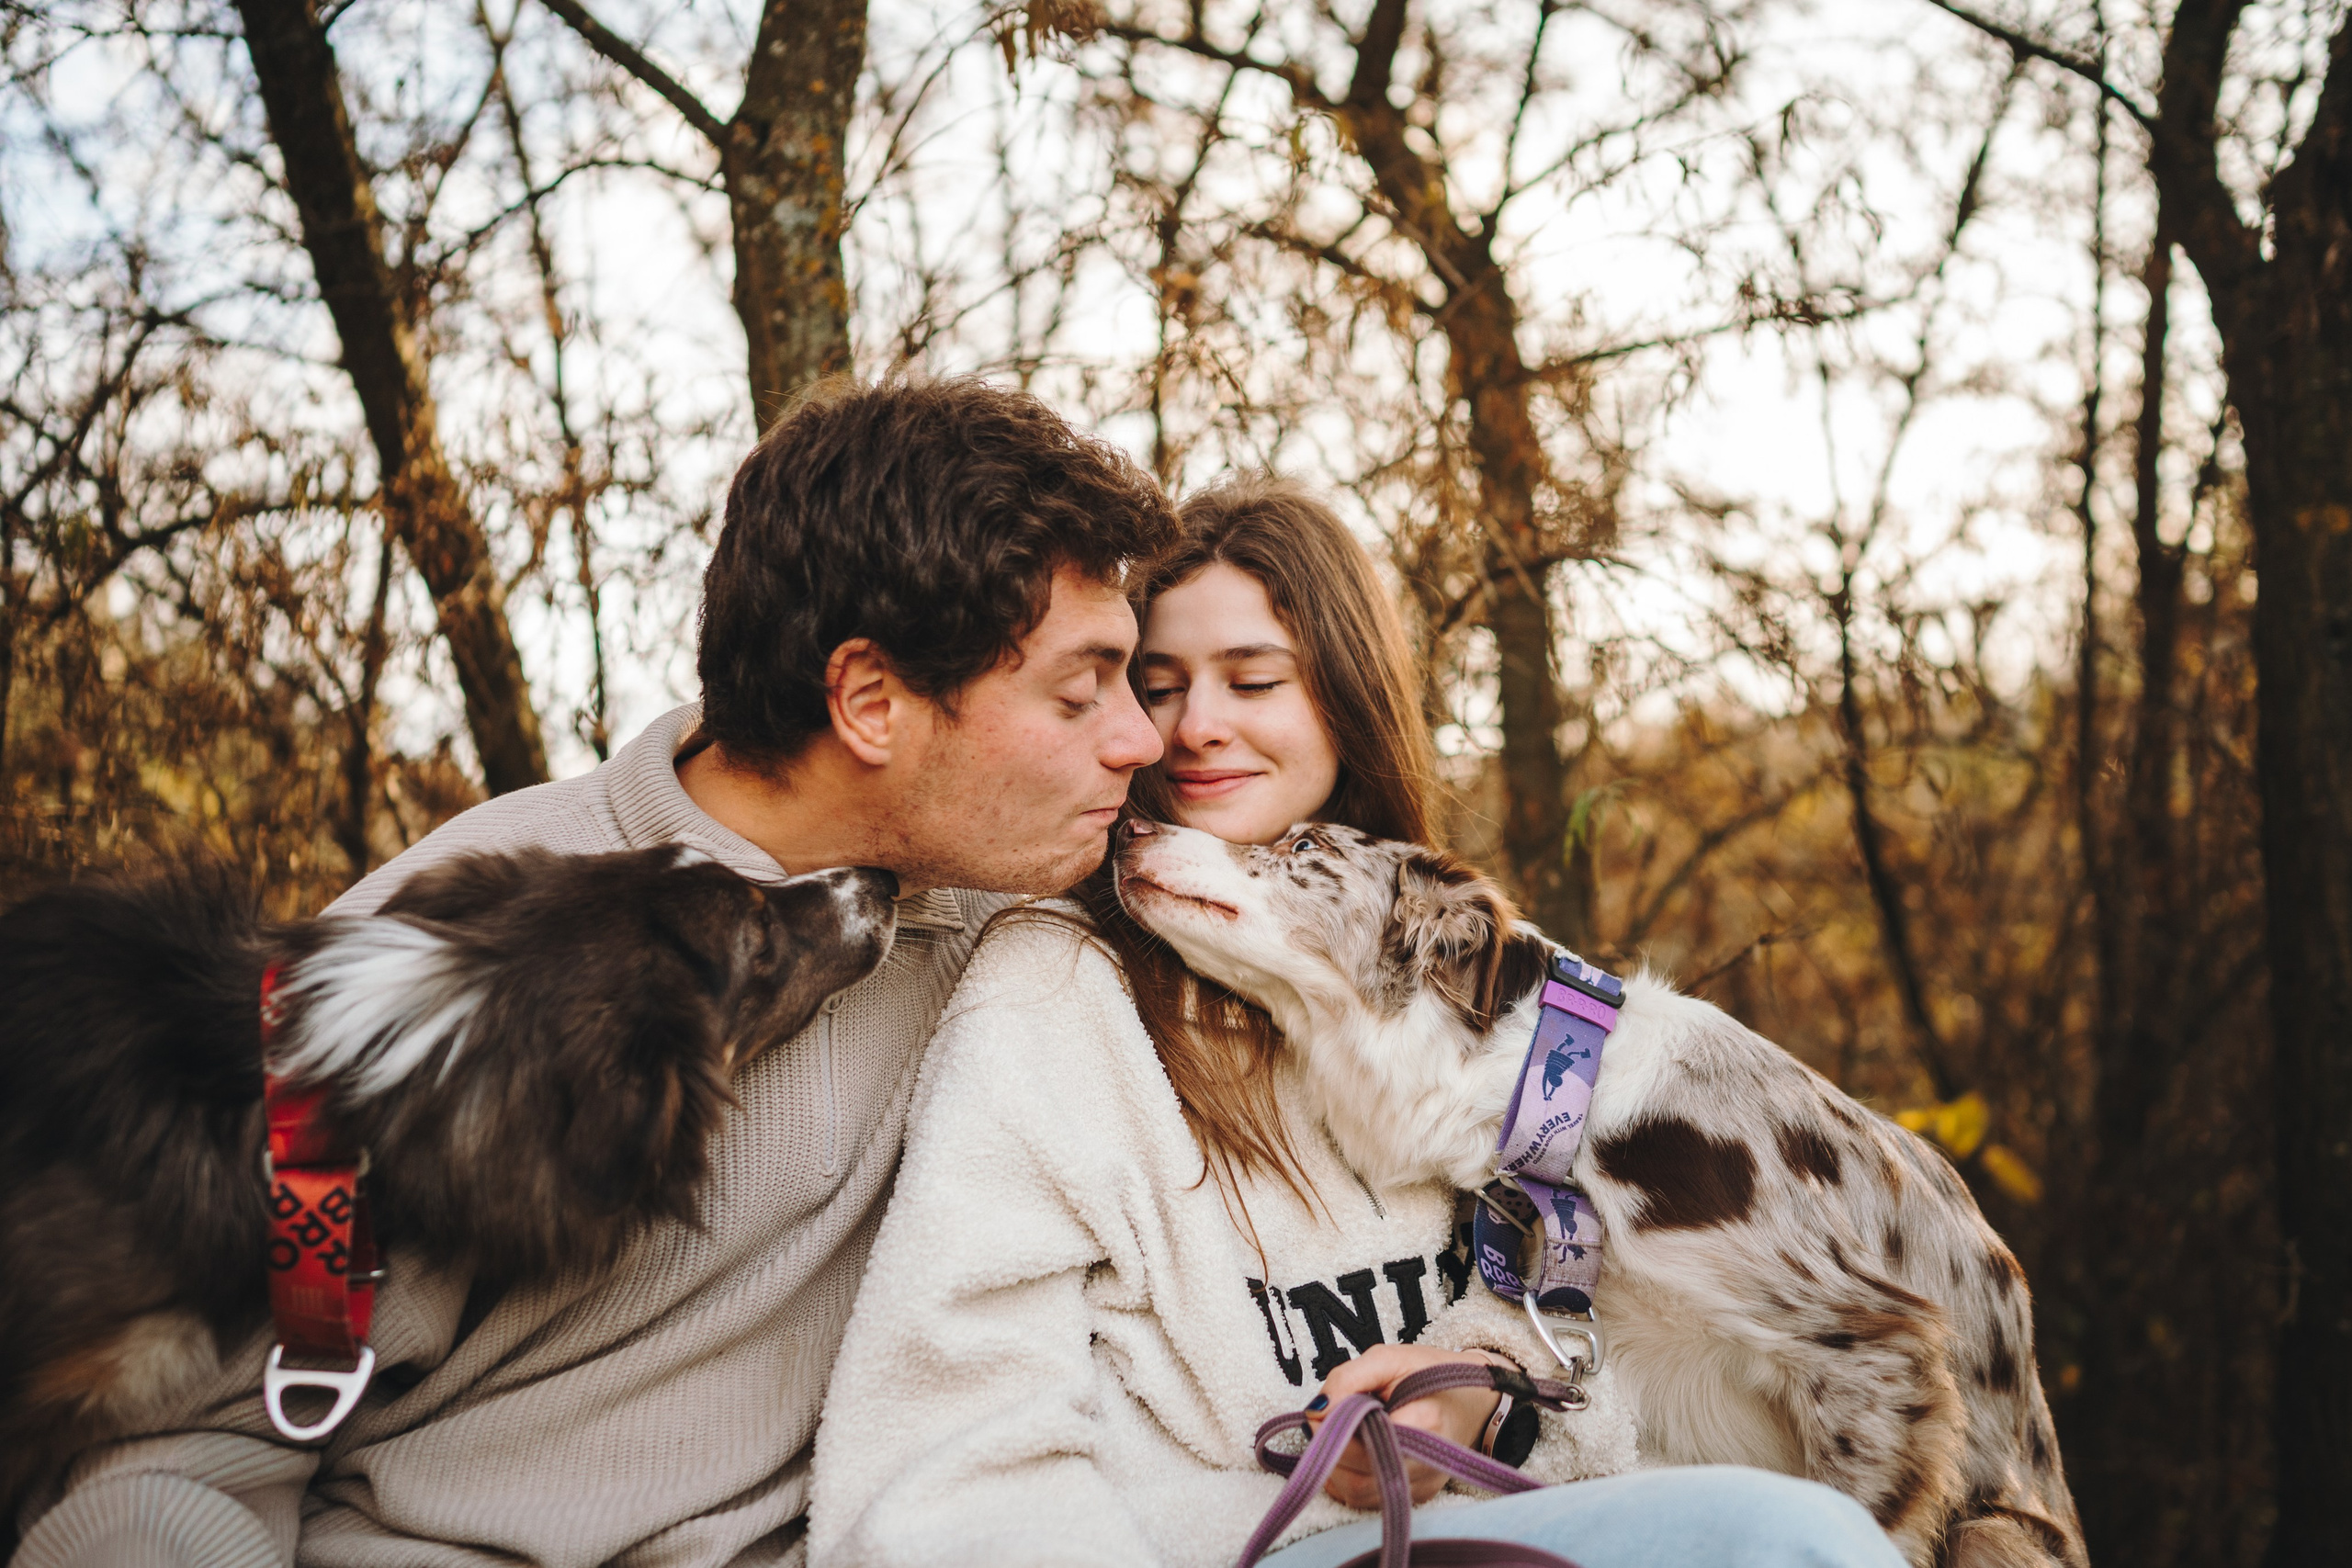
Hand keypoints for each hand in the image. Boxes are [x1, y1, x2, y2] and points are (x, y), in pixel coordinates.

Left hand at [1304, 1344, 1503, 1508]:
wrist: (1474, 1398)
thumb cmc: (1432, 1374)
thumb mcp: (1389, 1359)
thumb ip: (1348, 1378)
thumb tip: (1316, 1409)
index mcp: (1426, 1424)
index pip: (1365, 1444)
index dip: (1334, 1429)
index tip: (1323, 1409)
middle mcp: (1427, 1465)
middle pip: (1357, 1476)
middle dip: (1330, 1449)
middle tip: (1325, 1420)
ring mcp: (1421, 1486)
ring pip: (1357, 1494)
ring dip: (1335, 1466)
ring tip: (1339, 1432)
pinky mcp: (1415, 1496)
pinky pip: (1366, 1499)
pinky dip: (1347, 1478)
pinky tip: (1349, 1451)